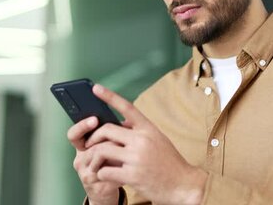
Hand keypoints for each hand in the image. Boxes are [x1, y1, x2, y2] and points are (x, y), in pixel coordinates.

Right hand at [68, 116, 120, 204]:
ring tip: (128, 155)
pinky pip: (110, 173)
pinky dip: (122, 170)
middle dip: (110, 142)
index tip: (95, 119)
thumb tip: (126, 121)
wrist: (108, 188)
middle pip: (91, 146)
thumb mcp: (110, 146)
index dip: (82, 126)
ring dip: (118, 155)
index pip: (74, 134)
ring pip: (102, 159)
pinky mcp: (96, 186)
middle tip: (122, 140)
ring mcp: (85, 174)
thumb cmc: (111, 164)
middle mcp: (80, 160)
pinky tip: (128, 168)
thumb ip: (113, 134)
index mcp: (82, 147)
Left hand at [85, 84, 206, 204]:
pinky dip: (101, 173)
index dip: (110, 96)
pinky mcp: (132, 176)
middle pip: (106, 130)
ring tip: (94, 163)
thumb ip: (140, 131)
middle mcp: (142, 140)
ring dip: (93, 157)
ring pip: (102, 150)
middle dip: (93, 137)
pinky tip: (105, 175)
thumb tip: (121, 123)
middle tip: (89, 144)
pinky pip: (105, 171)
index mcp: (148, 129)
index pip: (127, 107)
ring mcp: (137, 158)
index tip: (95, 88)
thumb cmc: (170, 163)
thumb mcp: (158, 140)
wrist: (184, 185)